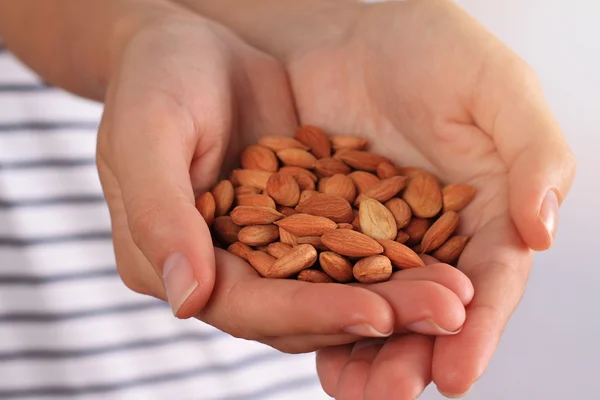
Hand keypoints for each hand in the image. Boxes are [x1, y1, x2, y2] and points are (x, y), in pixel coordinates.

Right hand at [96, 13, 471, 353]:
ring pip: (338, 281)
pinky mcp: (309, 215)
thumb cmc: (156, 80)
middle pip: (304, 306)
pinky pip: (356, 239)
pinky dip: (398, 249)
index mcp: (181, 259)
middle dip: (374, 312)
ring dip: (398, 290)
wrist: (195, 45)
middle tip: (446, 311)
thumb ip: (159, 215)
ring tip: (459, 293)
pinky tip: (447, 251)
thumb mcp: (146, 134)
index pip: (248, 305)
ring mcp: (274, 242)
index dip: (309, 312)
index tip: (375, 314)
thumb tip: (185, 300)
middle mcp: (231, 265)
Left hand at [268, 0, 574, 396]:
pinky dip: (314, 306)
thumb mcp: (497, 89)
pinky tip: (300, 336)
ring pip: (373, 304)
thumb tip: (543, 232)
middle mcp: (432, 238)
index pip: (489, 284)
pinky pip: (319, 273)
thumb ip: (534, 154)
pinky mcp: (323, 227)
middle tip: (388, 392)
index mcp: (488, 215)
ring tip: (345, 385)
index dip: (477, 330)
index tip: (456, 375)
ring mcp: (375, 237)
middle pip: (426, 310)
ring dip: (359, 348)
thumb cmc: (435, 50)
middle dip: (410, 355)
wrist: (351, 34)